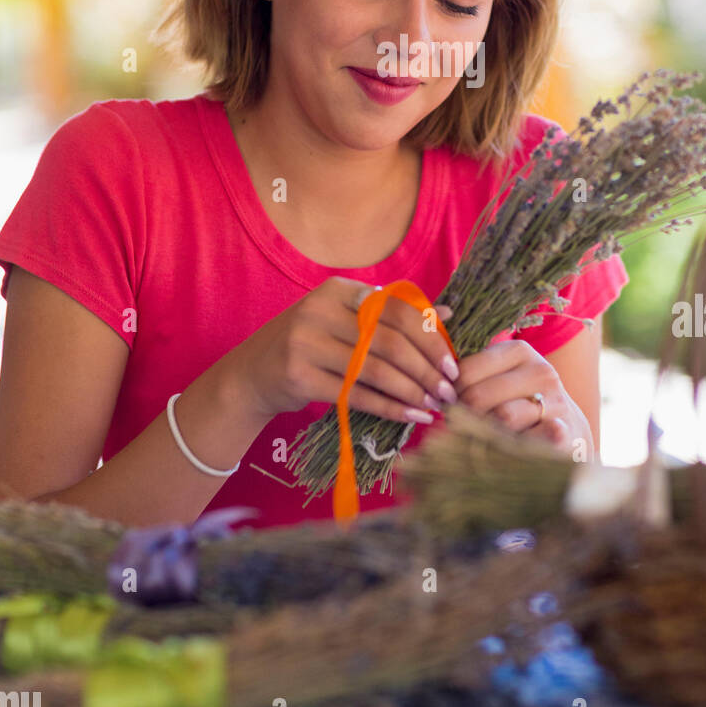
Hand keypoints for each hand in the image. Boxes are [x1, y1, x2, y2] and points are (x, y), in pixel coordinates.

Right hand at [235, 277, 458, 423]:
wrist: (253, 375)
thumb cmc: (310, 344)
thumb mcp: (347, 321)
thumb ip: (393, 316)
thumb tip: (447, 313)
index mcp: (338, 290)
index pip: (398, 309)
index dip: (430, 338)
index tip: (453, 363)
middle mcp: (320, 310)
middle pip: (390, 341)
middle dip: (426, 370)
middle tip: (450, 391)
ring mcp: (306, 343)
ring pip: (376, 370)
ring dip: (412, 392)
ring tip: (435, 406)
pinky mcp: (299, 377)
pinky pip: (356, 395)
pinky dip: (389, 408)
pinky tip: (411, 417)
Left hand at [453, 340, 593, 456]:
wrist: (568, 427)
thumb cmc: (520, 401)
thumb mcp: (499, 377)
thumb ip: (469, 375)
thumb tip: (432, 385)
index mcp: (519, 351)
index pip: (465, 371)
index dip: (450, 392)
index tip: (449, 405)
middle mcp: (541, 371)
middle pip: (478, 396)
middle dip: (462, 416)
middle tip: (458, 427)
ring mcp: (556, 402)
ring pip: (501, 419)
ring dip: (483, 434)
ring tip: (480, 438)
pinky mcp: (565, 432)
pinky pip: (525, 442)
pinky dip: (509, 450)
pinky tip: (506, 451)